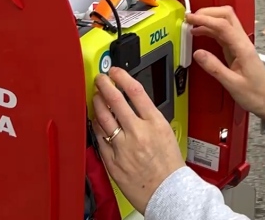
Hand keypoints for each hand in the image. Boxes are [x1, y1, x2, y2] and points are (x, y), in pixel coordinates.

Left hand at [91, 69, 186, 212]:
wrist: (168, 192)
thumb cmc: (169, 166)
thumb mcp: (167, 132)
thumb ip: (150, 118)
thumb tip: (135, 104)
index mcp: (155, 124)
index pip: (136, 91)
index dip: (122, 78)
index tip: (116, 72)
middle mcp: (138, 133)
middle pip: (115, 101)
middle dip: (104, 85)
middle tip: (100, 79)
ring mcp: (123, 147)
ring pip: (103, 118)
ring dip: (97, 103)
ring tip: (95, 97)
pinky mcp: (112, 160)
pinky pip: (99, 138)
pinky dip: (96, 126)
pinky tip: (96, 121)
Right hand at [187, 6, 264, 120]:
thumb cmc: (255, 94)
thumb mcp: (232, 84)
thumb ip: (214, 68)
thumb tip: (198, 54)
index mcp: (243, 48)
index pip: (223, 25)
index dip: (205, 19)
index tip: (191, 19)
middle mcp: (243, 42)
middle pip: (226, 15)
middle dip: (207, 12)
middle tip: (191, 18)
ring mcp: (240, 44)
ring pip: (225, 21)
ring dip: (208, 20)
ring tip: (192, 25)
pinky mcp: (237, 48)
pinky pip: (223, 32)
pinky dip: (210, 29)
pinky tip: (200, 33)